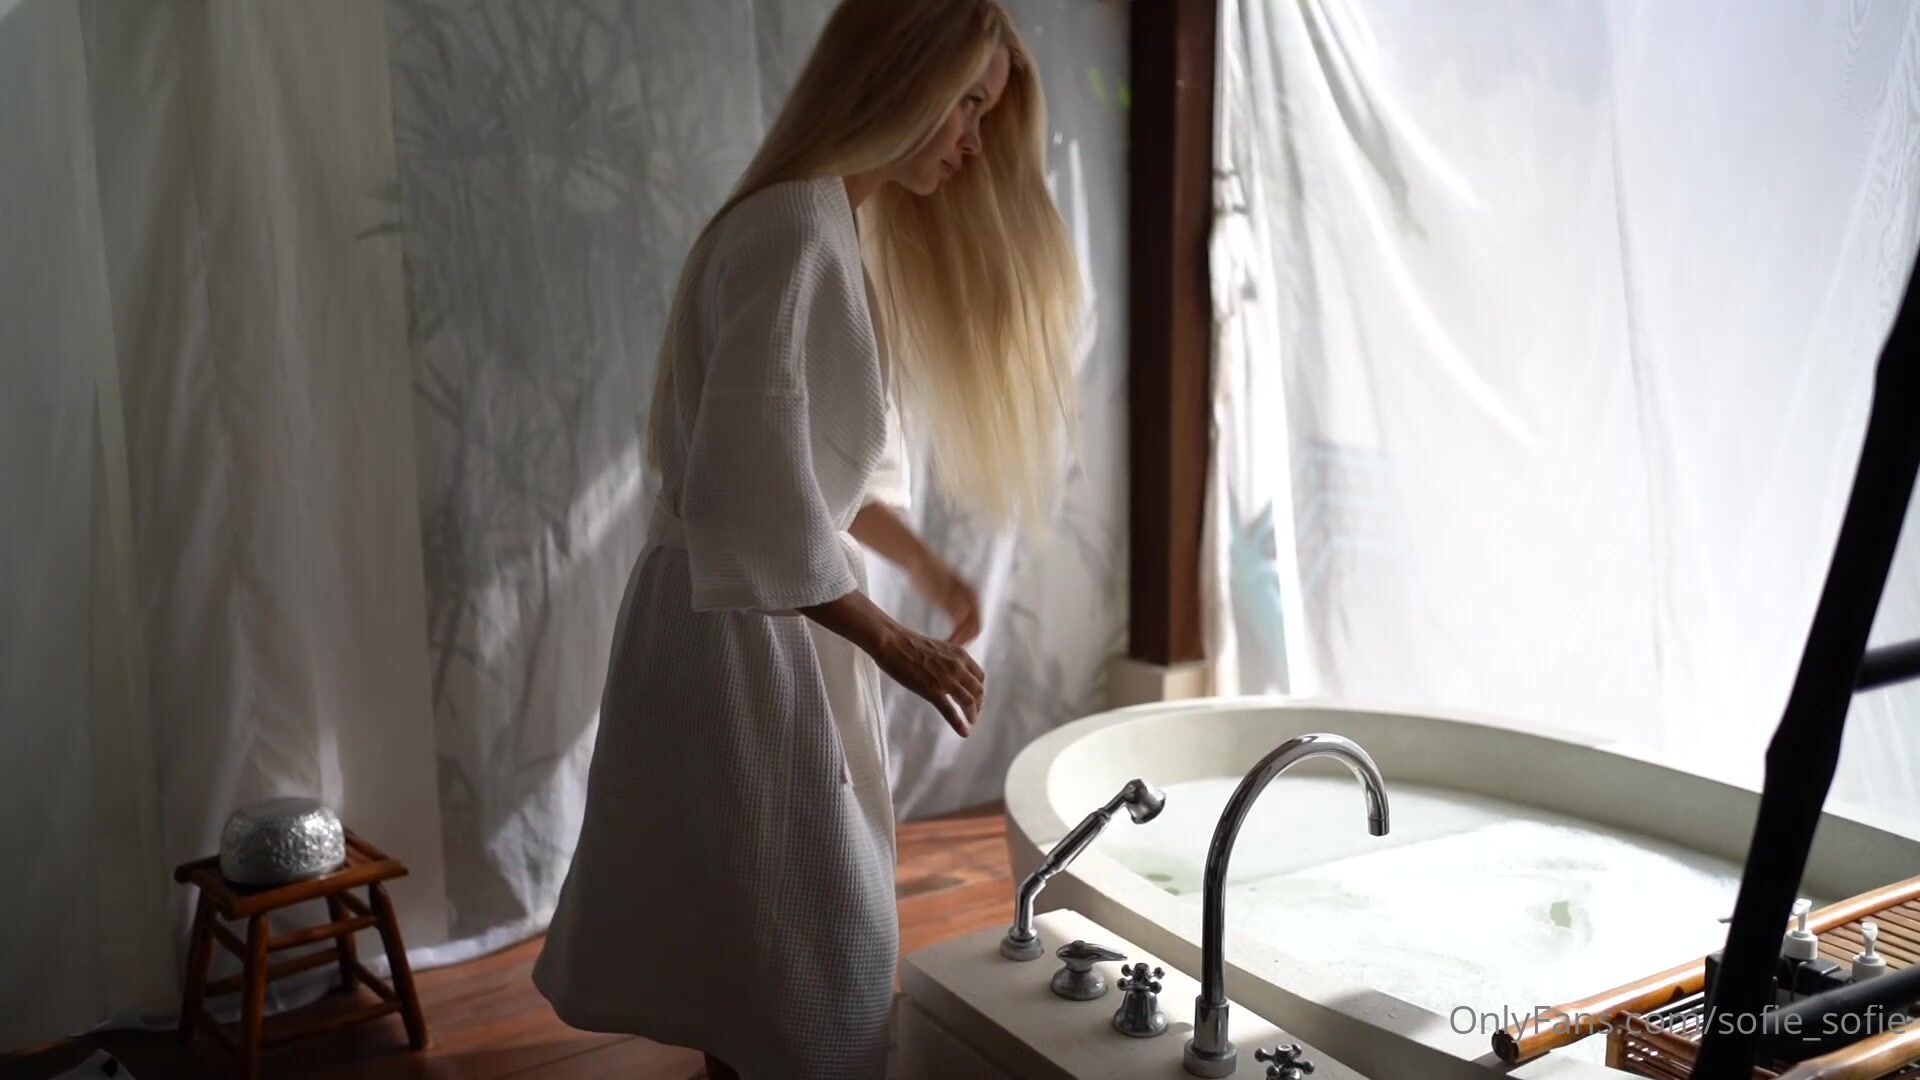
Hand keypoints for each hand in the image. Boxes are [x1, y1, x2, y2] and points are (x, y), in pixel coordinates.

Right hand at [870, 627, 985, 737]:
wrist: (892, 642)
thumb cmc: (908, 644)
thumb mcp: (938, 648)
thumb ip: (948, 661)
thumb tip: (949, 673)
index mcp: (959, 655)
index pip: (979, 676)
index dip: (980, 690)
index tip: (976, 699)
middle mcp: (958, 667)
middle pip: (977, 691)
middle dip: (978, 704)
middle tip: (974, 714)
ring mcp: (946, 680)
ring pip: (968, 702)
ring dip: (972, 715)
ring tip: (971, 723)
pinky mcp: (932, 691)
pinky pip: (951, 712)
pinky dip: (959, 724)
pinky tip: (964, 732)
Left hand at [912, 558, 981, 645]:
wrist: (918, 560)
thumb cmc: (927, 573)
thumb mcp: (938, 589)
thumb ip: (952, 603)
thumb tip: (965, 614)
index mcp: (971, 596)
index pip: (975, 625)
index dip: (965, 639)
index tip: (950, 648)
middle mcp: (972, 600)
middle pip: (975, 628)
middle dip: (963, 641)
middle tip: (947, 653)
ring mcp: (964, 602)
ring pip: (967, 627)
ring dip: (959, 639)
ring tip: (944, 649)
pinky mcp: (954, 604)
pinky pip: (959, 624)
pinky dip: (954, 633)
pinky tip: (942, 640)